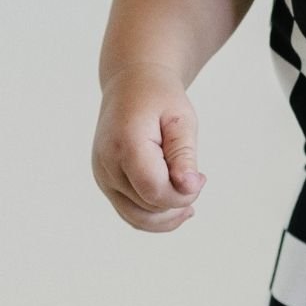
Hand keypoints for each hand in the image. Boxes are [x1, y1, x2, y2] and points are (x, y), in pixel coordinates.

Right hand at [91, 62, 206, 232]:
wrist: (131, 86)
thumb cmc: (160, 100)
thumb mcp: (181, 120)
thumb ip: (184, 155)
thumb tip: (190, 188)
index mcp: (125, 144)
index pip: (155, 191)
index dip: (183, 194)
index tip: (201, 178)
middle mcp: (107, 164)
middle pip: (150, 207)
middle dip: (179, 200)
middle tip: (195, 177)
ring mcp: (103, 177)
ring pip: (140, 219)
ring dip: (169, 215)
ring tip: (188, 196)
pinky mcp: (107, 184)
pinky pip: (132, 216)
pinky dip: (157, 219)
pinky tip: (178, 208)